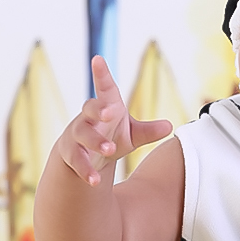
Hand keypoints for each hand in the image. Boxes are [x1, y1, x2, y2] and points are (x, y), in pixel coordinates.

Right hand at [59, 56, 172, 185]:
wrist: (85, 156)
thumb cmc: (110, 136)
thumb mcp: (132, 134)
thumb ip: (148, 131)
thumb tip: (169, 126)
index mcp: (106, 106)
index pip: (104, 88)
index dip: (101, 74)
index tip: (98, 59)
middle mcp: (88, 117)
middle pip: (90, 108)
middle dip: (99, 110)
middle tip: (110, 113)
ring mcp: (77, 134)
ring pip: (83, 134)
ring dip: (96, 142)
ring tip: (110, 149)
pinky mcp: (70, 153)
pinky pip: (77, 160)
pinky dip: (86, 170)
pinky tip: (95, 181)